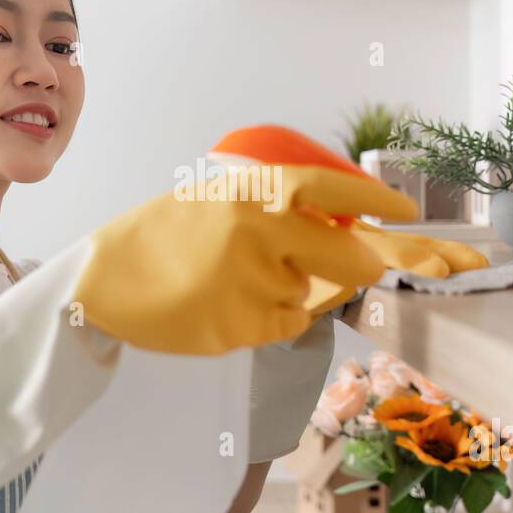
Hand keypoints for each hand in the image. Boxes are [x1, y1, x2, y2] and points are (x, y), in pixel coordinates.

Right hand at [72, 163, 417, 354]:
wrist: (105, 279)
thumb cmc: (165, 236)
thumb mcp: (219, 200)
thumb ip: (274, 207)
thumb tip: (343, 222)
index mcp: (248, 192)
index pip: (326, 187)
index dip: (373, 196)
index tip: (406, 208)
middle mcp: (255, 233)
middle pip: (345, 254)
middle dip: (364, 264)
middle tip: (365, 267)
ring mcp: (249, 282)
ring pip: (308, 293)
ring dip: (291, 290)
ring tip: (233, 282)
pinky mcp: (239, 326)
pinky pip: (286, 324)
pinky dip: (272, 319)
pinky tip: (228, 305)